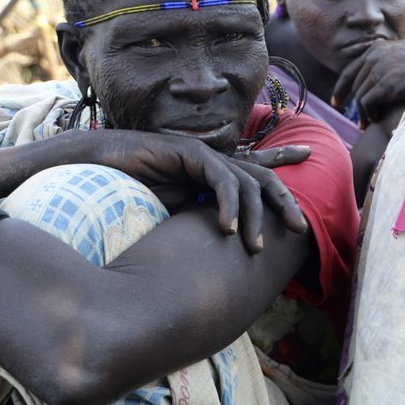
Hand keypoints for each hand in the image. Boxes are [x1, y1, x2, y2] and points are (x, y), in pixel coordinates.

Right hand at [83, 130, 309, 252]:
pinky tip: (227, 230)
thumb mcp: (177, 216)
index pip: (258, 171)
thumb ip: (203, 223)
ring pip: (247, 182)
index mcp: (214, 174)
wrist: (95, 169)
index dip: (284, 165)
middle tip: (300, 228)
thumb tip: (227, 251)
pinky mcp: (190, 154)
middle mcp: (214, 162)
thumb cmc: (130, 193)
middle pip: (263, 177)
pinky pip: (221, 180)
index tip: (310, 167)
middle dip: (285, 201)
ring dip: (254, 217)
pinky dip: (228, 206)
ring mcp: (204, 156)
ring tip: (254, 247)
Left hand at [331, 40, 404, 124]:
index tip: (336, 103)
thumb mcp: (404, 54)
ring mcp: (379, 69)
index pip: (349, 70)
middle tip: (360, 122)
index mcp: (376, 48)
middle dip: (354, 105)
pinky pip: (367, 102)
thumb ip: (388, 61)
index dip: (340, 89)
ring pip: (360, 96)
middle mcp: (374, 56)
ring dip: (363, 113)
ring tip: (368, 125)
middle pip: (355, 86)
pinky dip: (369, 113)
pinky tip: (376, 119)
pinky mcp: (386, 83)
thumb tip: (377, 75)